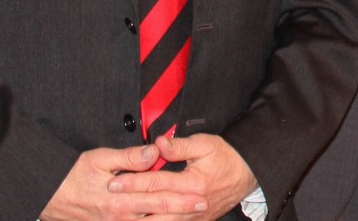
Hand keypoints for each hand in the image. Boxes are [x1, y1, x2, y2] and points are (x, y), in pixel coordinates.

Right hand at [41, 144, 207, 219]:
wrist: (47, 195)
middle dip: (182, 212)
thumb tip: (154, 153)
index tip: (200, 194)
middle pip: (158, 216)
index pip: (158, 198)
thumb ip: (129, 158)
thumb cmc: (72, 175)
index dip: (181, 197)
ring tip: (189, 217)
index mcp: (120, 199)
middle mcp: (119, 217)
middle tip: (203, 206)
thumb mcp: (99, 159)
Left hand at [108, 134, 257, 220]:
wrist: (248, 174)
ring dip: (140, 220)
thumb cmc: (226, 156)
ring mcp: (193, 217)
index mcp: (193, 183)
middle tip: (109, 202)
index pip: (156, 183)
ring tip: (120, 217)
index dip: (133, 182)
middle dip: (129, 205)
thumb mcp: (205, 144)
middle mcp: (192, 204)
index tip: (114, 182)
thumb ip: (180, 146)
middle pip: (154, 207)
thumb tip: (158, 144)